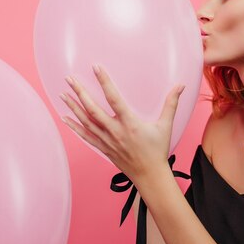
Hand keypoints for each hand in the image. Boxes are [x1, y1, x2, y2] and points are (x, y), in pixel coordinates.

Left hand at [59, 64, 184, 182]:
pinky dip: (73, 126)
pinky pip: (85, 136)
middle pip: (92, 109)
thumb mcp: (166, 126)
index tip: (96, 68)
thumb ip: (171, 104)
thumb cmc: (158, 150)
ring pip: (85, 121)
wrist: (149, 176)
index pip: (114, 98)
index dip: (104, 82)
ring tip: (62, 94)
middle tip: (69, 79)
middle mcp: (115, 131)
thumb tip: (180, 86)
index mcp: (130, 123)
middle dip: (80, 93)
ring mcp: (107, 140)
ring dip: (73, 107)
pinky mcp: (103, 148)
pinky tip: (64, 117)